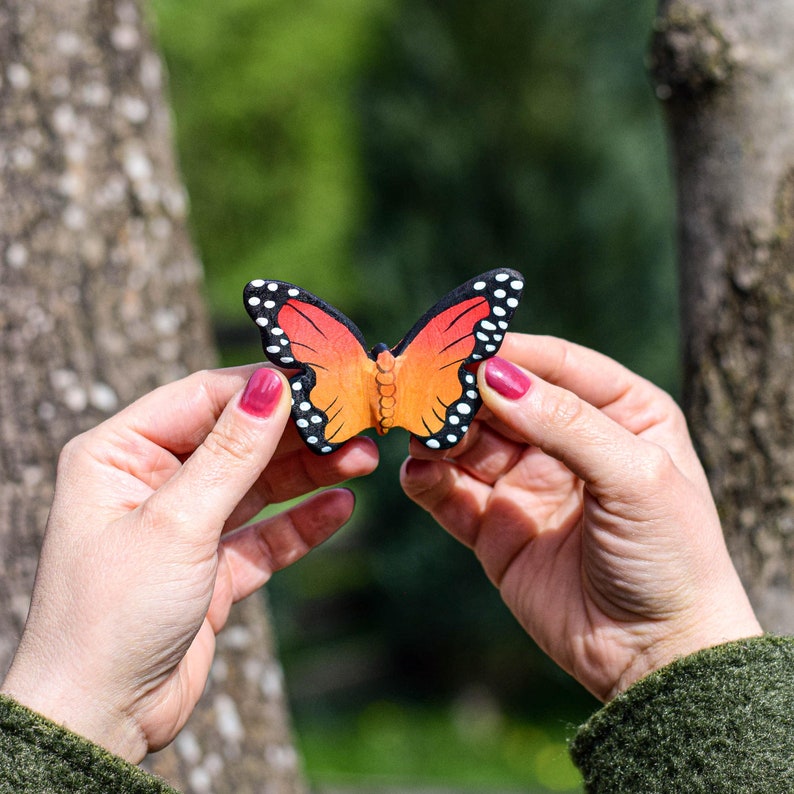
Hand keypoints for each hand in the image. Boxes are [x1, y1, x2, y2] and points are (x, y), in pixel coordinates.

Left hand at [2, 366, 377, 761]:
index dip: (261, 388)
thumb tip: (273, 384)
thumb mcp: (177, 521)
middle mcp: (151, 482)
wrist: (100, 719)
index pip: (202, 398)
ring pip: (257, 485)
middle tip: (355, 422)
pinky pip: (265, 534)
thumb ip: (231, 451)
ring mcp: (184, 525)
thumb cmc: (113, 613)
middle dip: (297, 434)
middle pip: (237, 439)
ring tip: (363, 460)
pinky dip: (302, 522)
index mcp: (119, 453)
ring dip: (309, 473)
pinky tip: (340, 506)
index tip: (319, 379)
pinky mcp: (211, 567)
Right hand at [401, 334, 760, 700]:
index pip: (556, 364)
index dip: (509, 350)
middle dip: (462, 392)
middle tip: (422, 385)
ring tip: (420, 432)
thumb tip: (493, 375)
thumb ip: (565, 422)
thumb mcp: (634, 476)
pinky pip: (451, 493)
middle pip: (502, 398)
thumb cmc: (670, 557)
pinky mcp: (496, 528)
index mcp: (620, 413)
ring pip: (469, 441)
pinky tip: (418, 474)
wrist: (657, 659)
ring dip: (440, 433)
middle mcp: (569, 441)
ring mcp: (528, 483)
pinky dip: (428, 480)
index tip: (461, 341)